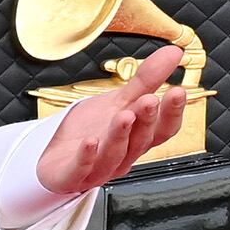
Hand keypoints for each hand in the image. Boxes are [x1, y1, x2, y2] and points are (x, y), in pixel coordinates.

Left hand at [38, 42, 192, 198]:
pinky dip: (87, 156)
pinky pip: (81, 168)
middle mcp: (123, 156)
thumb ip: (146, 80)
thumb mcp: (119, 101)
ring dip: (120, 135)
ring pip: (114, 154)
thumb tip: (174, 53)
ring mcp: (98, 169)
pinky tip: (89, 142)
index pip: (163, 129)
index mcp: (137, 139)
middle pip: (140, 140)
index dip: (171, 113)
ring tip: (124, 115)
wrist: (51, 151)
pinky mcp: (71, 177)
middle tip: (149, 100)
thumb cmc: (90, 129)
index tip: (178, 91)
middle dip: (146, 120)